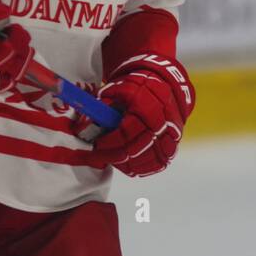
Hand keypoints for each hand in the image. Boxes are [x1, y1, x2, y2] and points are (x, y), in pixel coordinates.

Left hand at [87, 54, 194, 176]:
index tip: (97, 144)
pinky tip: (127, 164)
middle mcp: (161, 123)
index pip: (126, 131)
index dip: (110, 141)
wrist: (165, 87)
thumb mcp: (119, 88)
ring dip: (126, 163)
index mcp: (147, 106)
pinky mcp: (172, 146)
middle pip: (136, 149)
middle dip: (113, 155)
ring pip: (147, 159)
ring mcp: (170, 136)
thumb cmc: (137, 88)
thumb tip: (83, 124)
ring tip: (111, 159)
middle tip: (97, 157)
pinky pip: (157, 164)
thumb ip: (103, 105)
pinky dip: (141, 167)